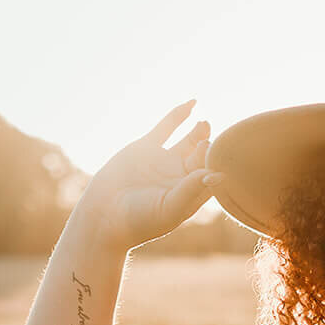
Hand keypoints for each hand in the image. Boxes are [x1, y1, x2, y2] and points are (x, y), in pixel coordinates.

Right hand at [85, 99, 224, 252]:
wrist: (103, 215)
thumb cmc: (140, 220)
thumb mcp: (170, 208)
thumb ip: (192, 190)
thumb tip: (220, 175)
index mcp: (191, 193)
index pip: (212, 173)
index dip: (216, 163)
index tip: (213, 155)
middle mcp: (181, 176)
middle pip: (203, 155)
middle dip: (208, 146)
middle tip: (209, 137)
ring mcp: (165, 160)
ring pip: (188, 140)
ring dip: (199, 132)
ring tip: (205, 124)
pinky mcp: (147, 147)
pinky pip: (166, 127)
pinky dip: (178, 115)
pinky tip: (192, 103)